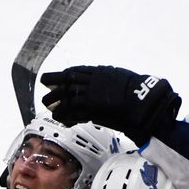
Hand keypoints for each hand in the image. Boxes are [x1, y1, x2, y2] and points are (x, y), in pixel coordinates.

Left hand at [40, 65, 181, 144]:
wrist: (143, 101)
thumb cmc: (138, 90)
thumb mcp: (122, 78)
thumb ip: (110, 79)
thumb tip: (107, 80)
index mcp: (100, 72)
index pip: (77, 71)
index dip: (64, 74)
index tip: (57, 76)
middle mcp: (93, 81)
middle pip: (67, 80)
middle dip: (54, 82)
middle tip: (44, 85)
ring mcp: (91, 94)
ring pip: (67, 96)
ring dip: (56, 101)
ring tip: (48, 105)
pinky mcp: (91, 108)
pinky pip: (74, 111)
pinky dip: (66, 115)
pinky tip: (61, 118)